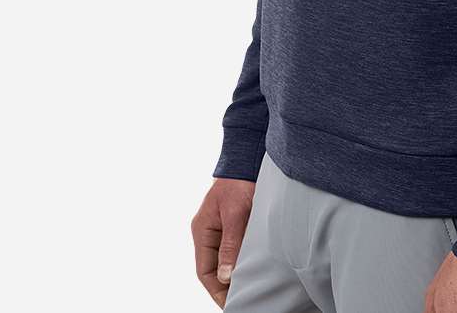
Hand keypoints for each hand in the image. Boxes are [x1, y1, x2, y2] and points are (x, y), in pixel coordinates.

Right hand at [191, 177, 255, 307]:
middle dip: (226, 286)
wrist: (248, 157)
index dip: (216, 290)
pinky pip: (234, 249)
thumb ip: (230, 244)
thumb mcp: (235, 213)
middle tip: (243, 299)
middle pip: (213, 268)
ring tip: (250, 288)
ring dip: (235, 273)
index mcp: (202, 230)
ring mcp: (221, 228)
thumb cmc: (239, 182)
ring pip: (225, 260)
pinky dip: (242, 260)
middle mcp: (208, 232)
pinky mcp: (234, 224)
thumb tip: (225, 275)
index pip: (204, 271)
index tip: (230, 303)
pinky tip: (254, 268)